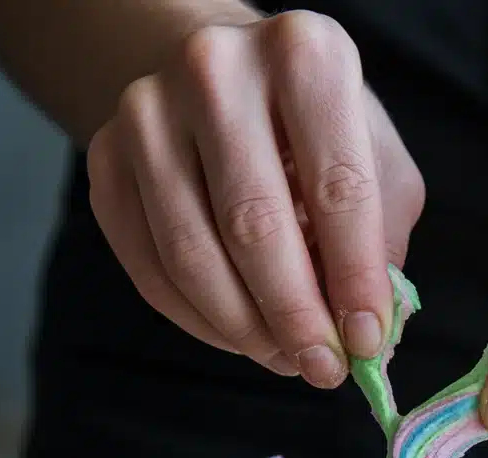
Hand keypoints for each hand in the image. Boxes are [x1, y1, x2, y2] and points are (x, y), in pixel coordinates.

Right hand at [86, 12, 424, 386]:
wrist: (225, 83)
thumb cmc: (316, 131)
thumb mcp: (378, 166)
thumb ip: (382, 245)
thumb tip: (369, 340)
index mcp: (305, 57)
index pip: (337, 188)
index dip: (355, 280)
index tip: (366, 342)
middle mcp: (217, 71)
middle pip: (254, 226)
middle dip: (296, 318)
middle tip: (324, 369)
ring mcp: (147, 113)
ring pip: (192, 256)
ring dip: (246, 330)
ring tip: (288, 359)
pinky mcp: (105, 161)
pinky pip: (151, 270)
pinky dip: (202, 322)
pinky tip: (242, 337)